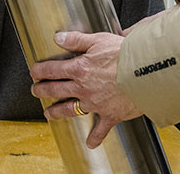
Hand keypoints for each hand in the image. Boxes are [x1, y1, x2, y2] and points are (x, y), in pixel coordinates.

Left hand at [30, 31, 141, 148]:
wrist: (146, 72)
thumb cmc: (126, 55)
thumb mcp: (98, 40)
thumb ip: (76, 40)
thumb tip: (59, 38)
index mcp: (79, 69)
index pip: (52, 70)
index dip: (39, 71)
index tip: (33, 72)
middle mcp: (83, 88)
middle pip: (56, 90)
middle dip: (42, 90)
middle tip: (35, 90)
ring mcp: (95, 103)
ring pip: (70, 110)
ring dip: (57, 112)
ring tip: (49, 113)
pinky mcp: (109, 115)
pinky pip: (100, 130)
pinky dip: (94, 138)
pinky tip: (89, 142)